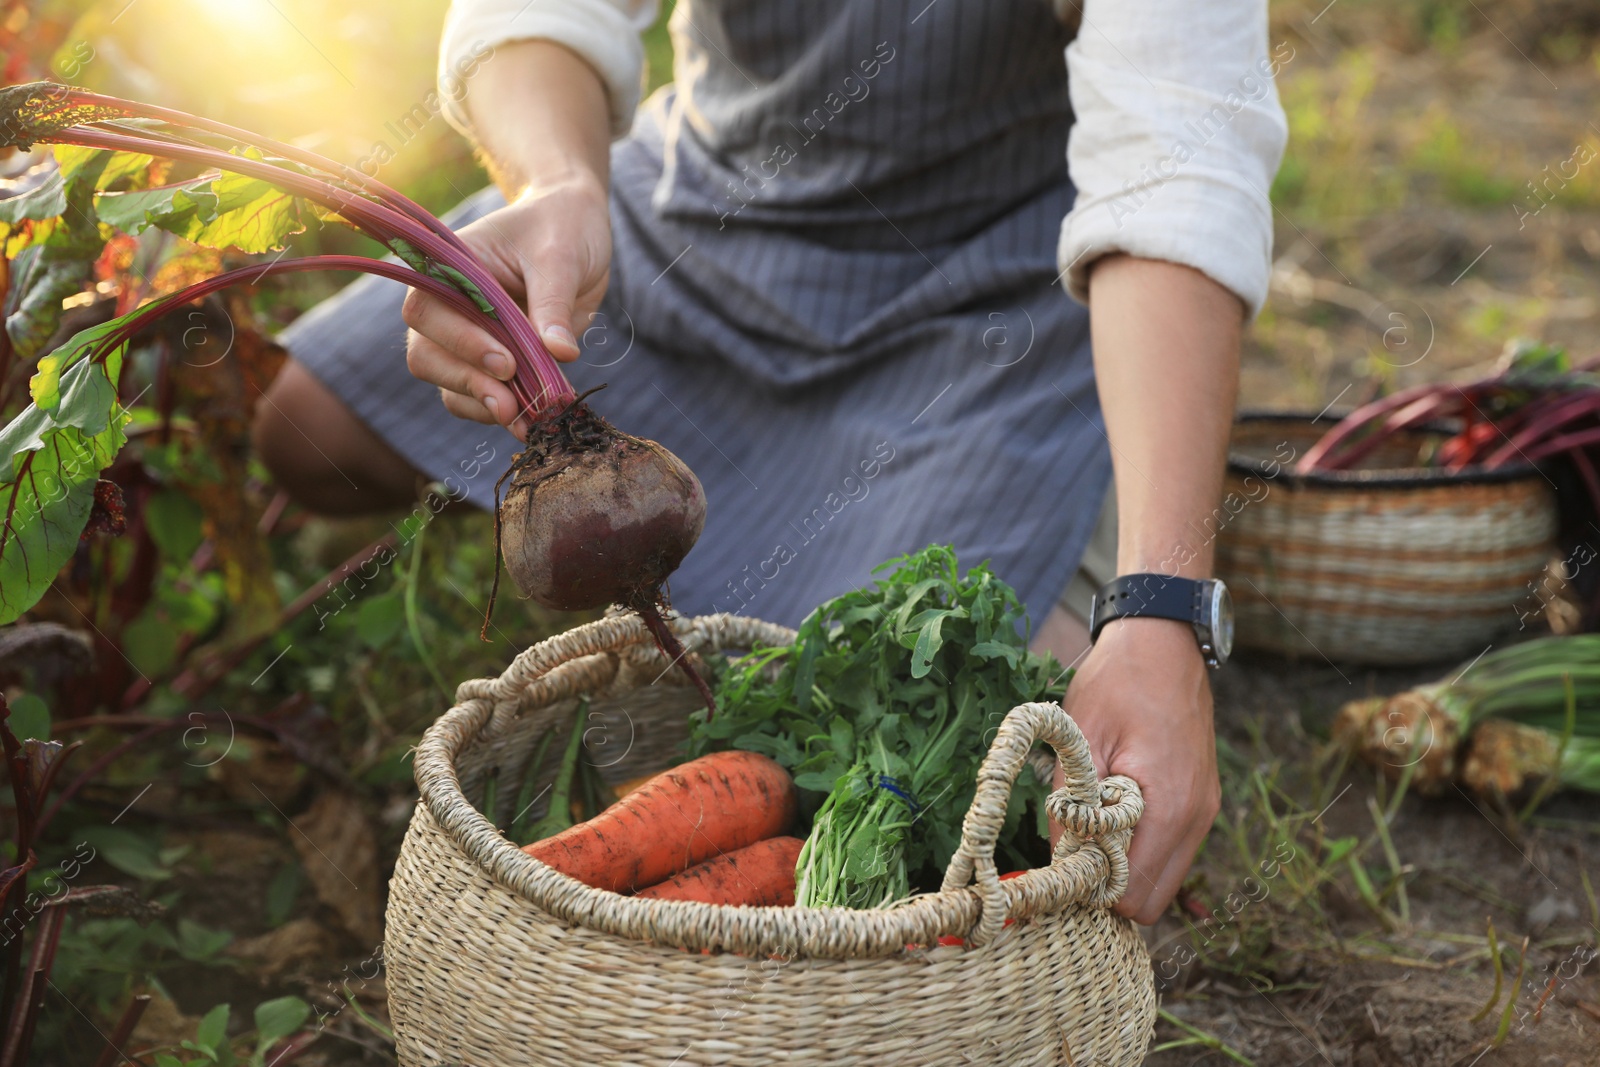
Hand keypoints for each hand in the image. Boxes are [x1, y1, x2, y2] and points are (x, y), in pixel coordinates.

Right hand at [401, 176, 611, 433]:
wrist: (579, 229)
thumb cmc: (563, 227)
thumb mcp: (562, 256)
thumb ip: (554, 303)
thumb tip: (560, 354)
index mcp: (451, 266)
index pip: (428, 310)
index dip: (459, 342)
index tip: (506, 364)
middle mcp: (448, 304)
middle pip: (427, 355)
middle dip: (468, 383)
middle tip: (512, 406)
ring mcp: (468, 336)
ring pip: (449, 384)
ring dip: (484, 406)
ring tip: (528, 422)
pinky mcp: (493, 361)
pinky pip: (479, 397)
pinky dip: (503, 412)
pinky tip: (535, 421)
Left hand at [1056, 616, 1218, 923]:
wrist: (1163, 640)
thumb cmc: (1119, 681)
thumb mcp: (1081, 740)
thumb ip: (1071, 807)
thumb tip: (1056, 864)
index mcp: (1170, 808)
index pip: (1134, 895)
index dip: (1093, 893)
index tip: (1061, 871)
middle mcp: (1196, 818)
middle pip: (1152, 902)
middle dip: (1109, 892)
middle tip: (1070, 860)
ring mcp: (1203, 810)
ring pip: (1163, 878)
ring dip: (1124, 870)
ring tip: (1087, 832)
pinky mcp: (1200, 799)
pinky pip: (1170, 850)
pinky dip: (1140, 849)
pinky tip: (1110, 817)